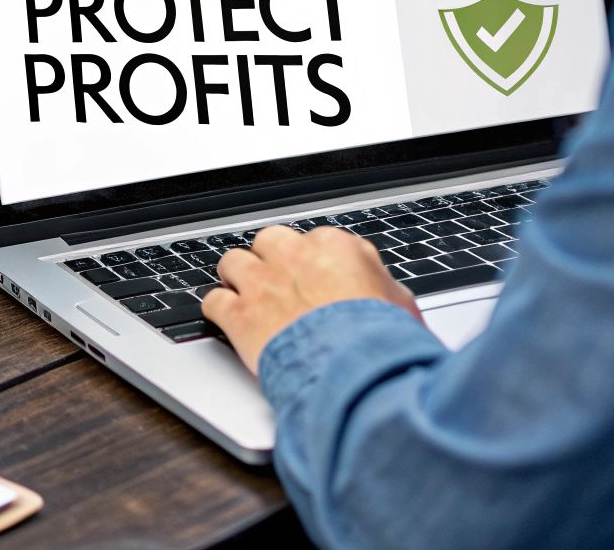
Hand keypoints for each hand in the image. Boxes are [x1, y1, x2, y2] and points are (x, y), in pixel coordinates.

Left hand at [201, 225, 424, 373]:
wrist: (355, 370)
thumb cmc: (382, 341)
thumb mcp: (399, 303)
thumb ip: (379, 283)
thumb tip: (376, 283)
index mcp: (334, 247)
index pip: (311, 242)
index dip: (307, 263)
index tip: (308, 278)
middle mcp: (293, 256)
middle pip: (268, 242)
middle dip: (269, 262)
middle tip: (276, 285)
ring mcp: (262, 283)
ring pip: (233, 263)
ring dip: (237, 279)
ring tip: (245, 296)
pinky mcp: (239, 314)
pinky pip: (213, 301)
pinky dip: (217, 310)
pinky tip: (225, 319)